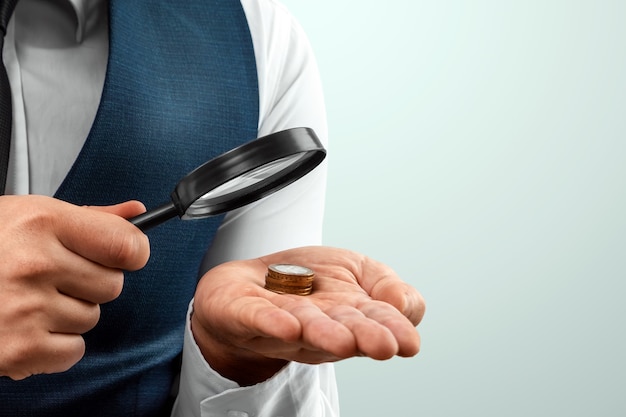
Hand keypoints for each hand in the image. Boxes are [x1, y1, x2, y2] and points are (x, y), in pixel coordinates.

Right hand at [0, 195, 149, 379]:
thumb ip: (90, 217)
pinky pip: (74, 351)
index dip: (133, 252)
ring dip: (70, 312)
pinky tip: (28, 325)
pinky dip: (56, 345)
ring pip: (92, 318)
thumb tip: (136, 213)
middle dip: (91, 282)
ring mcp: (25, 308)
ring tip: (31, 298)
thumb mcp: (30, 215)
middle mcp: (35, 264)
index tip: (126, 254)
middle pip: (113, 285)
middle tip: (55, 275)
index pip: (126, 245)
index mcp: (42, 223)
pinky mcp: (18, 348)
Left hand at [191, 246, 424, 385]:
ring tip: (341, 341)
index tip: (408, 342)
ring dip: (324, 334)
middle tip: (382, 346)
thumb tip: (399, 304)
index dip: (394, 330)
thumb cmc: (308, 279)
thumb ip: (385, 283)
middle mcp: (321, 325)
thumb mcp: (356, 268)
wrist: (252, 280)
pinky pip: (259, 318)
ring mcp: (283, 321)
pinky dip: (273, 323)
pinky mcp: (244, 314)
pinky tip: (288, 326)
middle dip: (363, 337)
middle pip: (344, 330)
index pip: (378, 322)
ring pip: (306, 328)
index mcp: (352, 315)